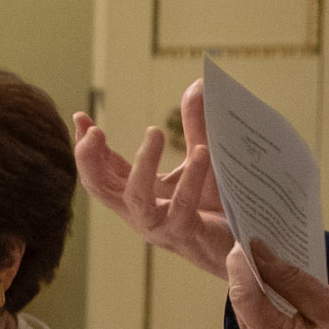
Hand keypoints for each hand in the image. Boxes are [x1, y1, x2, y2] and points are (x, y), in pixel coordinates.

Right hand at [72, 81, 236, 272]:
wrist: (247, 245)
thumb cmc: (217, 205)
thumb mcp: (202, 159)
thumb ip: (195, 124)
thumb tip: (197, 83)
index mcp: (136, 194)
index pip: (99, 169)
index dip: (85, 146)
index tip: (81, 117)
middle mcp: (139, 212)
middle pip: (98, 187)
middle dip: (88, 158)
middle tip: (95, 131)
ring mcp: (158, 226)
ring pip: (135, 196)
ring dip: (143, 164)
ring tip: (155, 132)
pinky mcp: (184, 234)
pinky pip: (180, 206)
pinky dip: (190, 178)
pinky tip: (200, 153)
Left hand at [223, 241, 328, 328]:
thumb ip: (290, 279)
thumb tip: (259, 254)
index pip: (244, 298)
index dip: (240, 265)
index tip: (245, 240)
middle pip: (242, 308)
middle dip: (246, 275)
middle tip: (255, 244)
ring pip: (250, 317)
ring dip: (255, 289)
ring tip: (265, 259)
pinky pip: (262, 328)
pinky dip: (266, 305)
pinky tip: (274, 285)